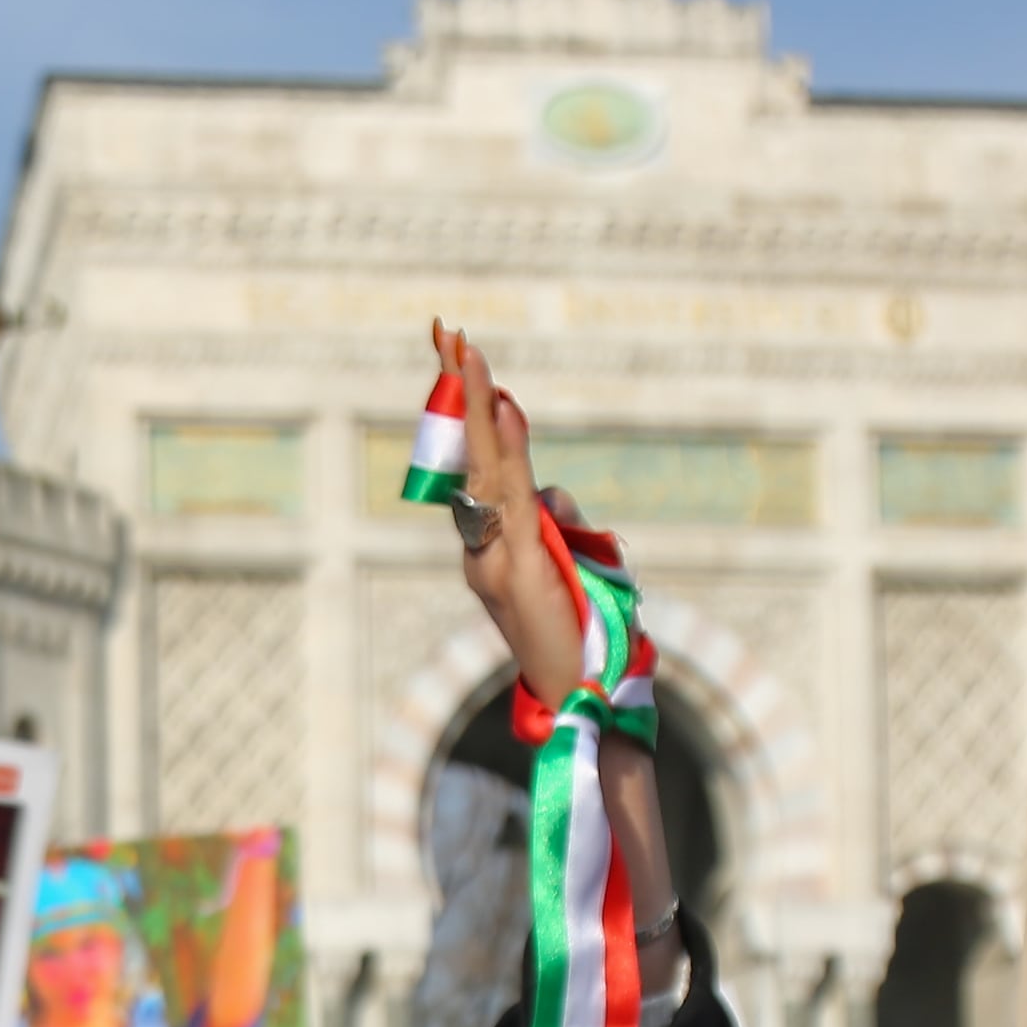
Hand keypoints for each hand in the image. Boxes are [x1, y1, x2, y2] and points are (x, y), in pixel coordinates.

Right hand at [436, 321, 590, 720]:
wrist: (577, 699)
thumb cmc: (577, 643)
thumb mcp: (569, 568)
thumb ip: (557, 526)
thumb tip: (554, 494)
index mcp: (490, 549)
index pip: (477, 467)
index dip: (469, 413)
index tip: (461, 355)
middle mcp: (482, 548)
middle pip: (469, 454)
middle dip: (459, 387)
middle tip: (448, 327)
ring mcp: (497, 555)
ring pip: (487, 466)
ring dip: (475, 401)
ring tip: (469, 346)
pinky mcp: (521, 564)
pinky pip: (512, 494)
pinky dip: (504, 448)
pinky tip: (502, 407)